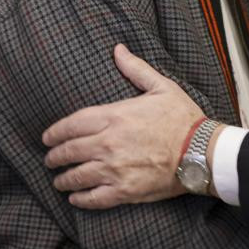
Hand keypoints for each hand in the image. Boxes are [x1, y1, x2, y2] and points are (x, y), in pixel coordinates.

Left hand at [42, 44, 203, 208]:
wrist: (202, 151)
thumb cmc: (183, 117)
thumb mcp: (161, 86)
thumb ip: (135, 68)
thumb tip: (118, 49)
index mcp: (114, 116)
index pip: (71, 124)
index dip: (54, 132)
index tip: (47, 137)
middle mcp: (108, 143)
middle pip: (69, 151)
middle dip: (54, 156)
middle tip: (49, 159)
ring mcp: (114, 169)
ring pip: (76, 176)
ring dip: (63, 179)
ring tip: (59, 180)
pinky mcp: (124, 191)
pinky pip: (93, 198)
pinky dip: (81, 199)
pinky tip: (75, 198)